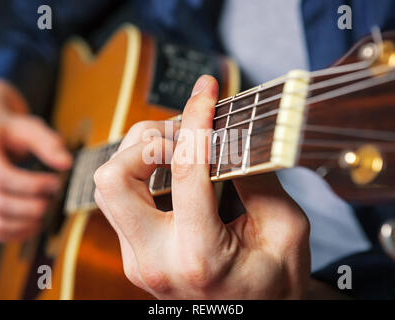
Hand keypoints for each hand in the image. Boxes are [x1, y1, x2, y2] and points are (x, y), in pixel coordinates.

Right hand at [0, 78, 71, 241]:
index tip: (56, 183)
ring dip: (26, 224)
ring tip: (47, 213)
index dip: (33, 185)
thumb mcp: (28, 126)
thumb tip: (66, 164)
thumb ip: (48, 143)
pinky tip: (35, 224)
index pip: (1, 177)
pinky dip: (17, 233)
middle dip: (33, 206)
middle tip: (54, 200)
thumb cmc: (9, 130)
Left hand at [94, 75, 309, 298]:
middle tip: (185, 131)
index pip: (186, 170)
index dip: (196, 119)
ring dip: (138, 154)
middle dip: (147, 139)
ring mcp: (138, 259)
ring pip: (108, 186)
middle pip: (115, 177)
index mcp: (199, 257)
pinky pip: (120, 201)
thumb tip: (232, 135)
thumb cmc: (275, 285)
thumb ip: (258, 179)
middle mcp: (155, 259)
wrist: (257, 319)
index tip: (206, 91)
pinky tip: (170, 168)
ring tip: (178, 147)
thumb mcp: (285, 231)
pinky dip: (139, 172)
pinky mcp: (135, 254)